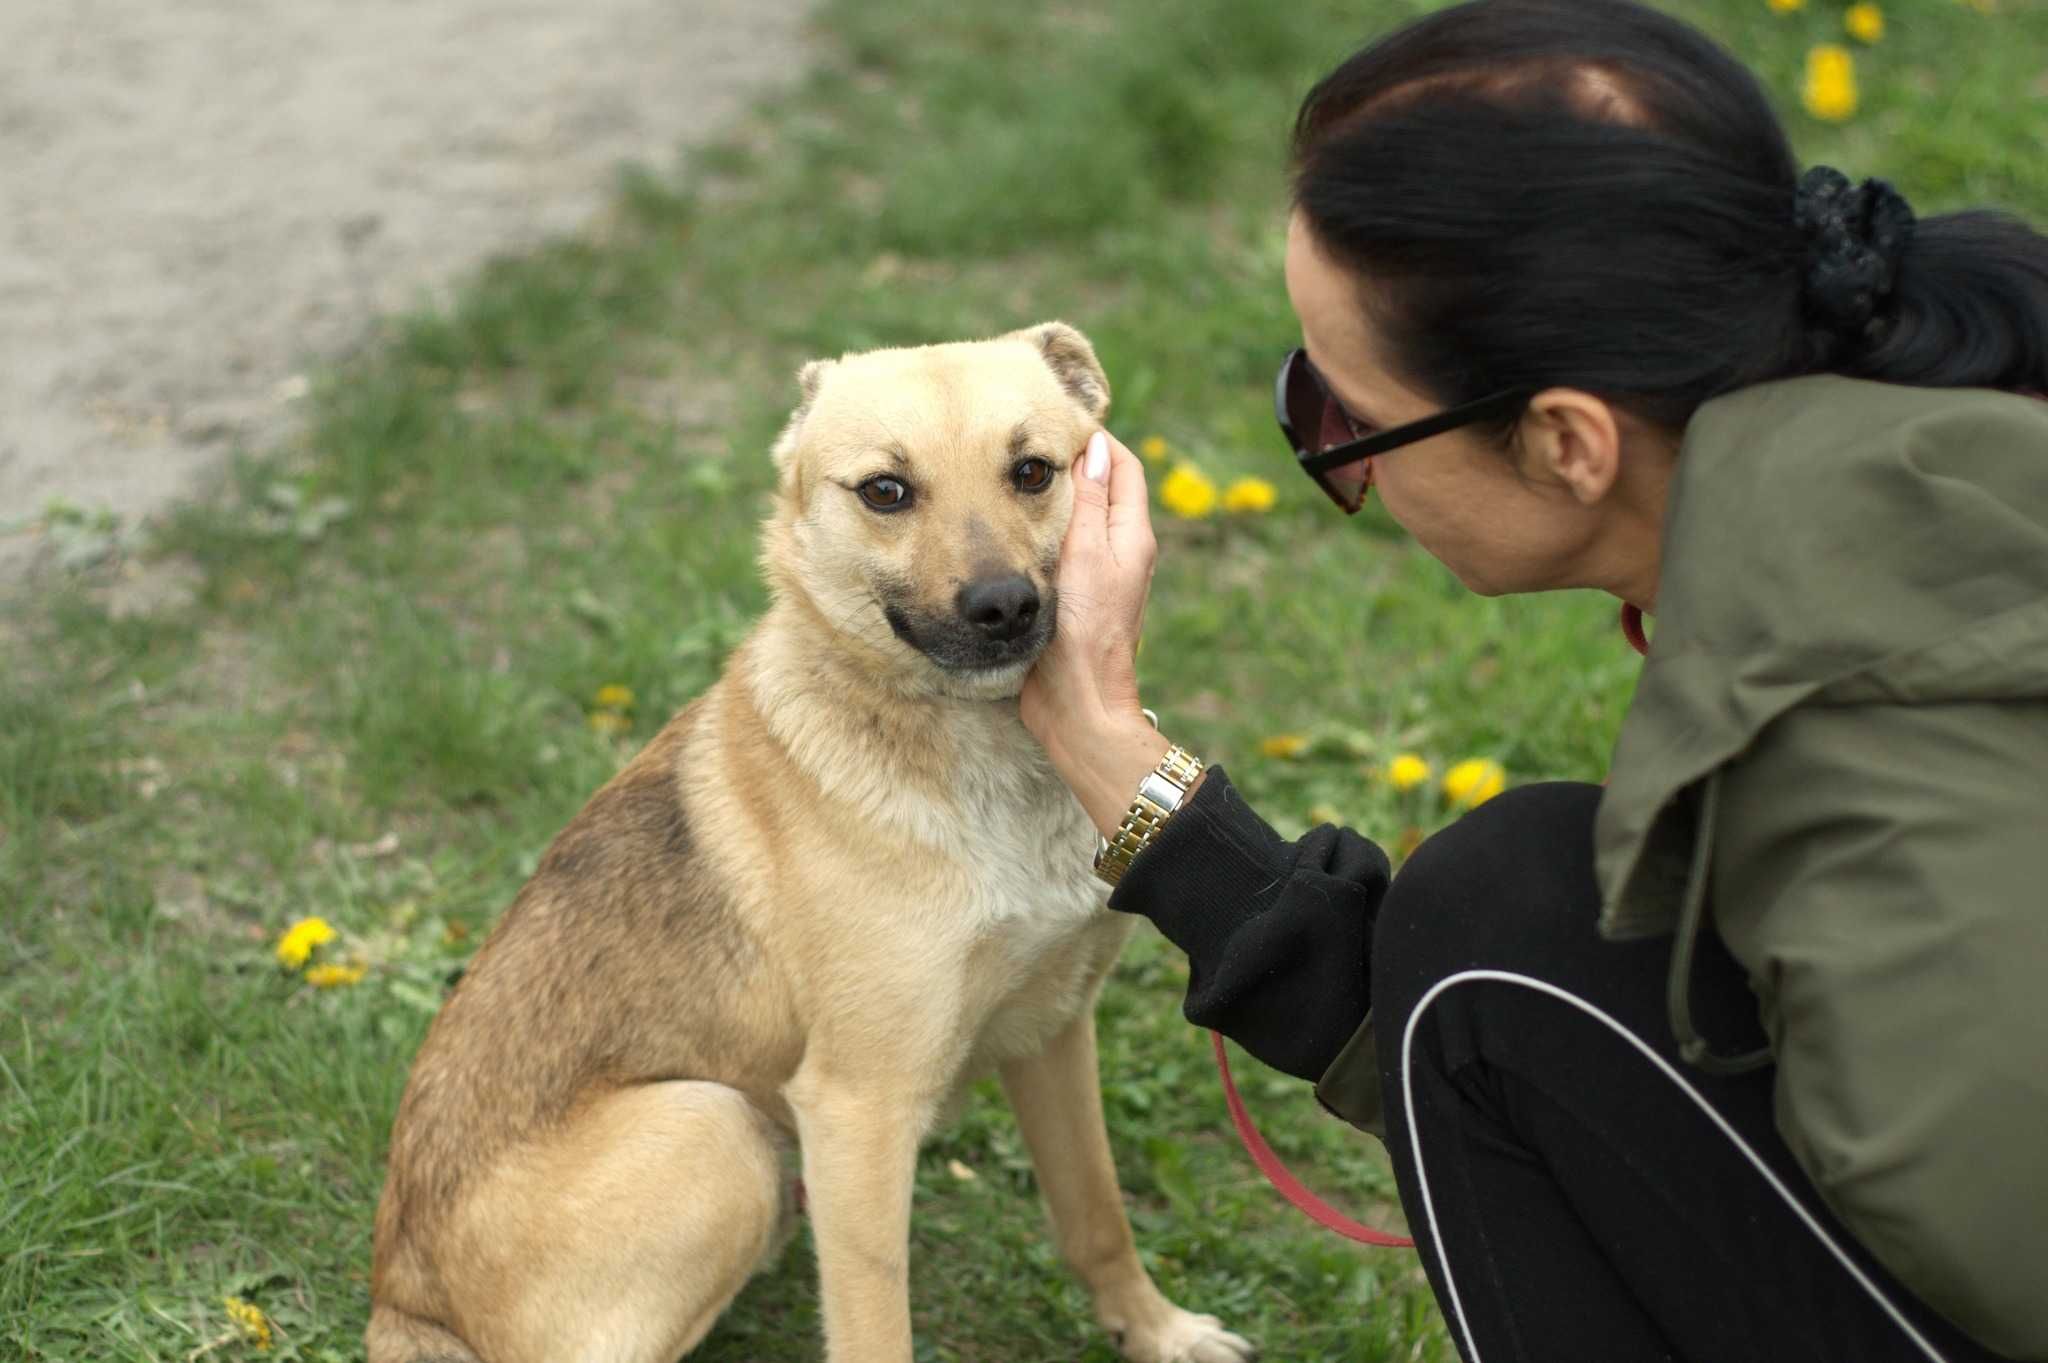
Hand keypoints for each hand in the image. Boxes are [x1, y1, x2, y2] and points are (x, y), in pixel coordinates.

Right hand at [1022, 431, 1171, 835]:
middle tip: (1027, 443)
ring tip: (1013, 475)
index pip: (1123, 468)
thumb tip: (1094, 450)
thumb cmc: (1087, 634)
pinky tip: (1009, 525)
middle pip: (1101, 488)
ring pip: (1077, 518)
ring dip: (1051, 496)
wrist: (1078, 705)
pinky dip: (1039, 529)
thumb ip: (1089, 504)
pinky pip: (1058, 548)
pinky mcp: (1069, 597)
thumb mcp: (1087, 558)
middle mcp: (1118, 552)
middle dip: (1070, 462)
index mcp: (1131, 537)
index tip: (1059, 422)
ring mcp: (1093, 575)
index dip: (1096, 440)